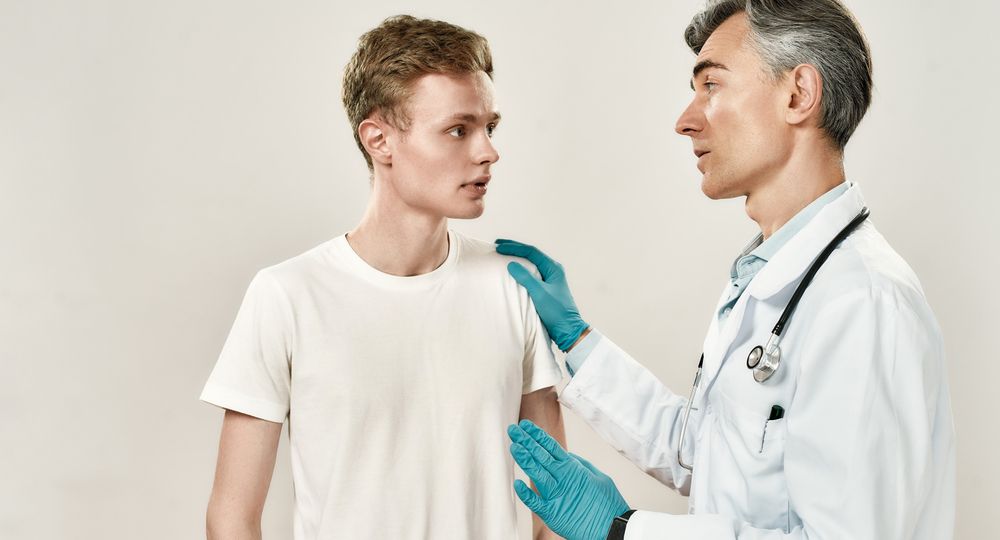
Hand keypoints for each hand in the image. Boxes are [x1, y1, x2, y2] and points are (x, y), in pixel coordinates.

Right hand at [495, 239, 588, 350]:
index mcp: (553, 268)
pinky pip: (528, 275)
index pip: (531, 252)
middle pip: (530, 255)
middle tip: (497, 245)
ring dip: (515, 258)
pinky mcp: (543, 289)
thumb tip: (511, 264)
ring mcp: (547, 280)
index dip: (514, 247)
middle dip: (514, 249)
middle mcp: (551, 271)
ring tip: (501, 254)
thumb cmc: (556, 312)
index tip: (498, 247)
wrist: (567, 330)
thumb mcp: (540, 293)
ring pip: (529, 264)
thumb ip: (526, 278)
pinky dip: (518, 271)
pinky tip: (509, 271)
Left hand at [508, 420, 628, 539]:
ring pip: (537, 473)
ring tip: (514, 446)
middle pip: (541, 455)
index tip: (526, 426)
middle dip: (526, 441)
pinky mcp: (553, 514)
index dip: (537, 435)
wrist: (614, 528)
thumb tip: (568, 455)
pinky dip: (526, 494)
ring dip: (524, 459)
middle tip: (513, 430)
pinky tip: (517, 484)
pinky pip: (535, 502)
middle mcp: (564, 479)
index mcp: (574, 469)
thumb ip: (581, 465)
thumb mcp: (599, 478)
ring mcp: (557, 496)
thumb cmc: (608, 504)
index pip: (551, 447)